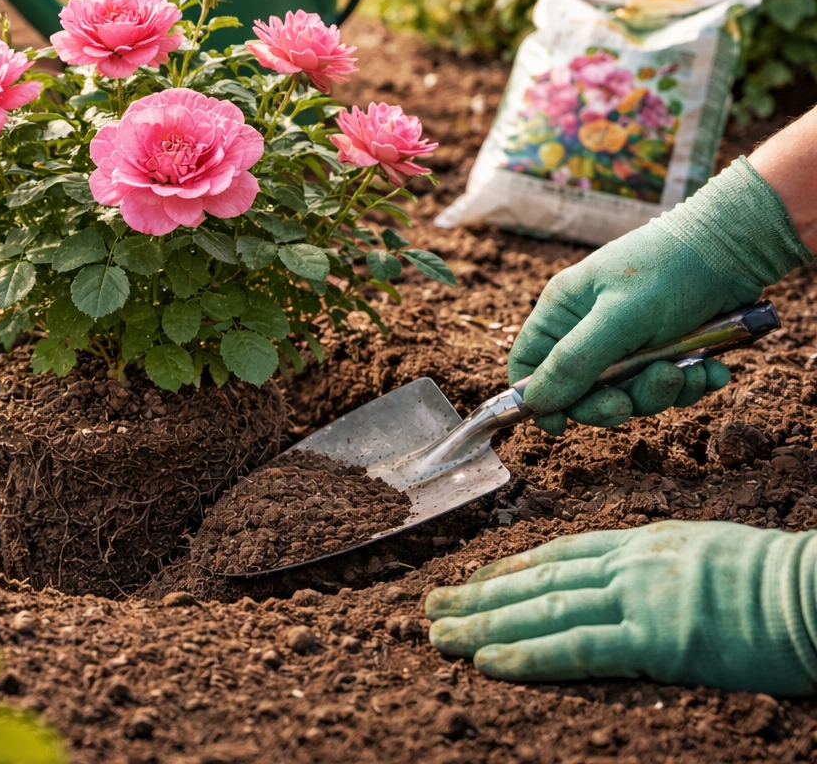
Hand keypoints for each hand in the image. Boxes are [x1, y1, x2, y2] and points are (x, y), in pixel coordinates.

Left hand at [425, 521, 816, 694]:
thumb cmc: (777, 579)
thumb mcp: (705, 554)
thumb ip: (657, 566)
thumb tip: (627, 578)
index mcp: (642, 544)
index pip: (557, 555)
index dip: (506, 569)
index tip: (470, 582)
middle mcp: (628, 565)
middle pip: (536, 581)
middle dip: (479, 597)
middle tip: (430, 610)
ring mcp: (639, 601)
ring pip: (542, 611)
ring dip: (484, 625)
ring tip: (439, 636)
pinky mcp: (657, 642)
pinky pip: (577, 648)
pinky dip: (527, 655)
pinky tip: (488, 663)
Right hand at [511, 158, 809, 433]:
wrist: (739, 246)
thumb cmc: (671, 269)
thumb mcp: (620, 317)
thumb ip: (575, 361)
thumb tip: (534, 402)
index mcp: (565, 310)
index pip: (530, 363)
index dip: (539, 397)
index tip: (561, 425)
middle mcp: (591, 328)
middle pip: (582, 390)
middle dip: (615, 400)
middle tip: (636, 399)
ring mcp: (631, 341)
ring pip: (630, 393)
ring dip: (662, 391)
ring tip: (687, 369)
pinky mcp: (669, 349)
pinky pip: (669, 386)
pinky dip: (692, 384)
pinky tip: (710, 368)